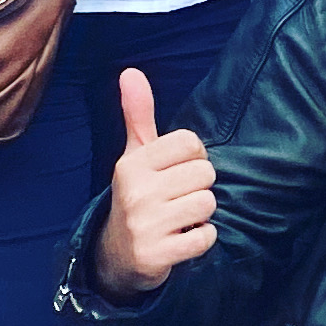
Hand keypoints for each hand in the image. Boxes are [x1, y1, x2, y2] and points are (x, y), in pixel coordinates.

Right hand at [94, 68, 218, 292]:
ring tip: (179, 218)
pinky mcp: (156, 254)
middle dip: (198, 187)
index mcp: (133, 163)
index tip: (176, 172)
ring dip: (201, 214)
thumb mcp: (135, 155)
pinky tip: (181, 238)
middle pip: (205, 173)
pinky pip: (205, 237)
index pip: (192, 143)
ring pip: (208, 203)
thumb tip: (130, 71)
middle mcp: (136, 191)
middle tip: (177, 198)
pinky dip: (201, 239)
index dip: (193, 158)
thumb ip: (138, 114)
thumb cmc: (137, 195)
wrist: (116, 254)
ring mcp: (145, 225)